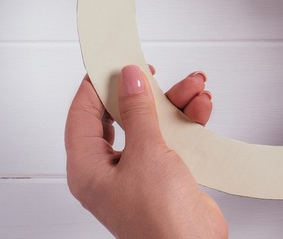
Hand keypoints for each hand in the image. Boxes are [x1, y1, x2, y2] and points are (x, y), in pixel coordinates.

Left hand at [65, 66, 227, 237]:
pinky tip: (199, 109)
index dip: (97, 84)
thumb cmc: (159, 221)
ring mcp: (139, 172)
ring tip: (193, 88)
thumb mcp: (146, 154)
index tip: (114, 60)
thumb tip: (129, 79)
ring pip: (151, 124)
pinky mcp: (166, 175)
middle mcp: (110, 170)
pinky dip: (187, 122)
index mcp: (88, 168)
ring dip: (174, 105)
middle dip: (146, 93)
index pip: (83, 114)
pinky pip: (172, 138)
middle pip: (122, 116)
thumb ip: (138, 112)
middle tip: (157, 72)